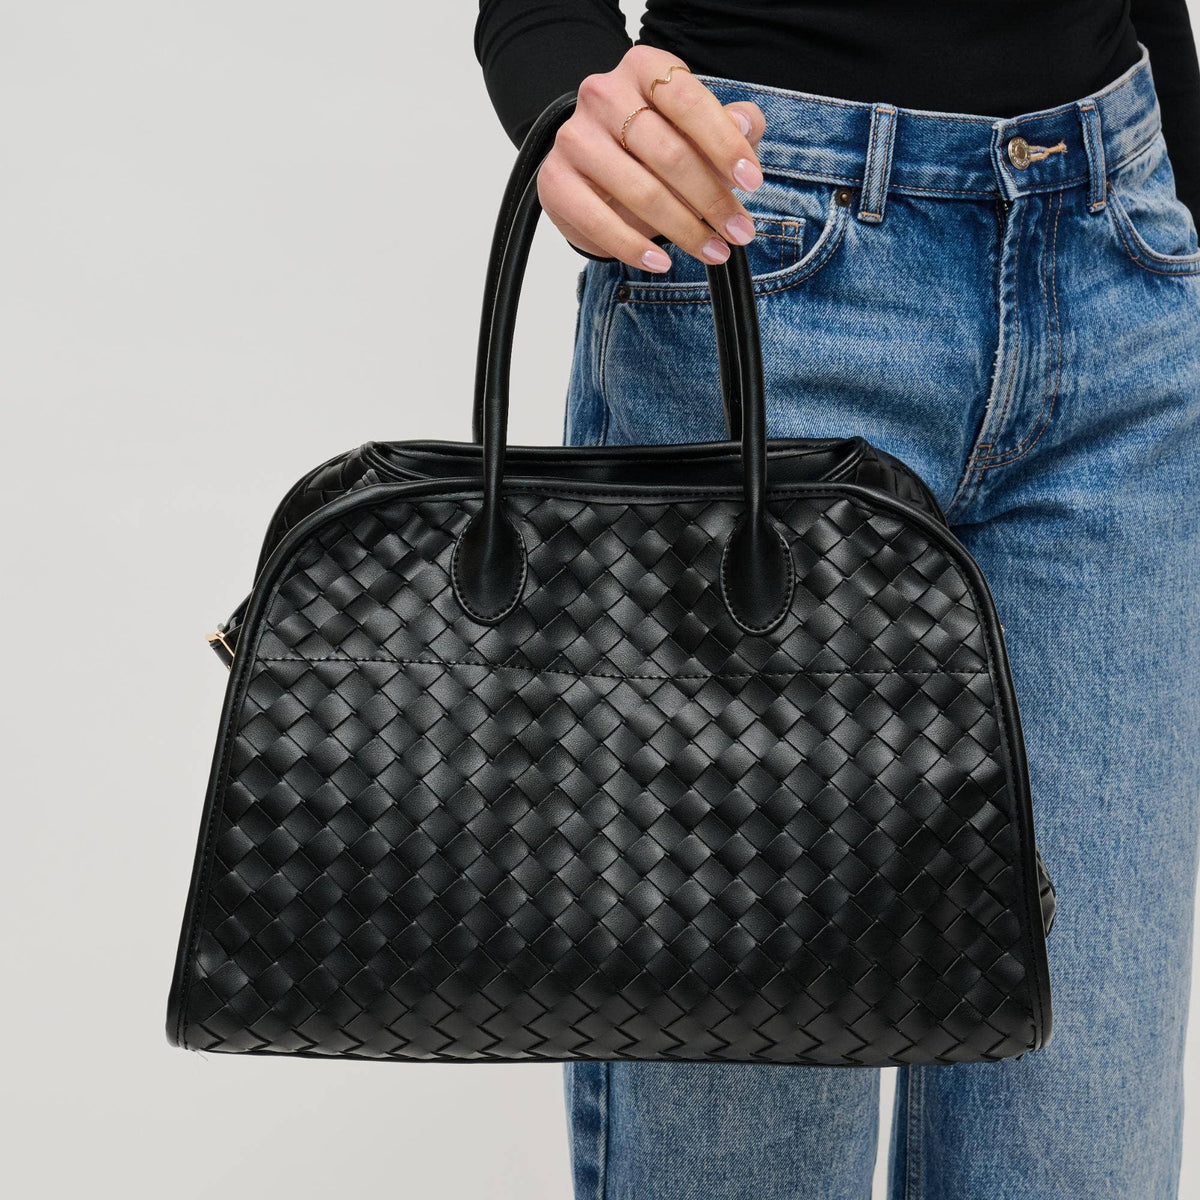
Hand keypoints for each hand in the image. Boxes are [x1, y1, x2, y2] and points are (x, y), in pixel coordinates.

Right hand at [537, 44, 767, 270]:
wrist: (593, 170)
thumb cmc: (655, 147)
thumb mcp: (696, 131)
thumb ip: (727, 125)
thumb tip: (747, 123)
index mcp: (644, 69)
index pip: (689, 102)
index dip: (725, 145)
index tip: (753, 183)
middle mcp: (603, 94)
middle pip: (669, 153)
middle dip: (713, 200)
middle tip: (740, 232)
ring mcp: (574, 138)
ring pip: (640, 191)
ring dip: (684, 230)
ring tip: (714, 252)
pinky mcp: (555, 180)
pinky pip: (598, 221)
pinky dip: (633, 247)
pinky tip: (661, 262)